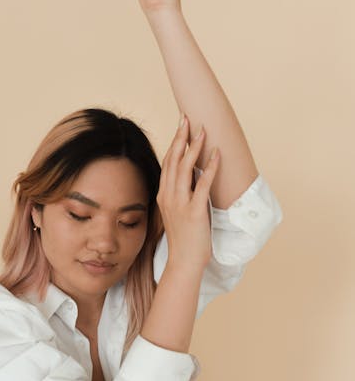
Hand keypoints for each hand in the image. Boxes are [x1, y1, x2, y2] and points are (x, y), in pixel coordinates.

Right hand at [156, 115, 218, 271]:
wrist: (184, 262)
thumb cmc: (184, 239)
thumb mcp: (178, 212)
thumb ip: (181, 194)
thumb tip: (192, 177)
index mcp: (164, 195)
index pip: (167, 162)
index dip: (174, 142)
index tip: (180, 126)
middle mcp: (169, 196)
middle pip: (173, 160)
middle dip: (180, 137)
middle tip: (187, 118)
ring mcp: (180, 203)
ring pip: (185, 168)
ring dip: (194, 148)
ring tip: (202, 131)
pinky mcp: (194, 212)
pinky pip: (202, 185)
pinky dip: (209, 168)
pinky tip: (216, 155)